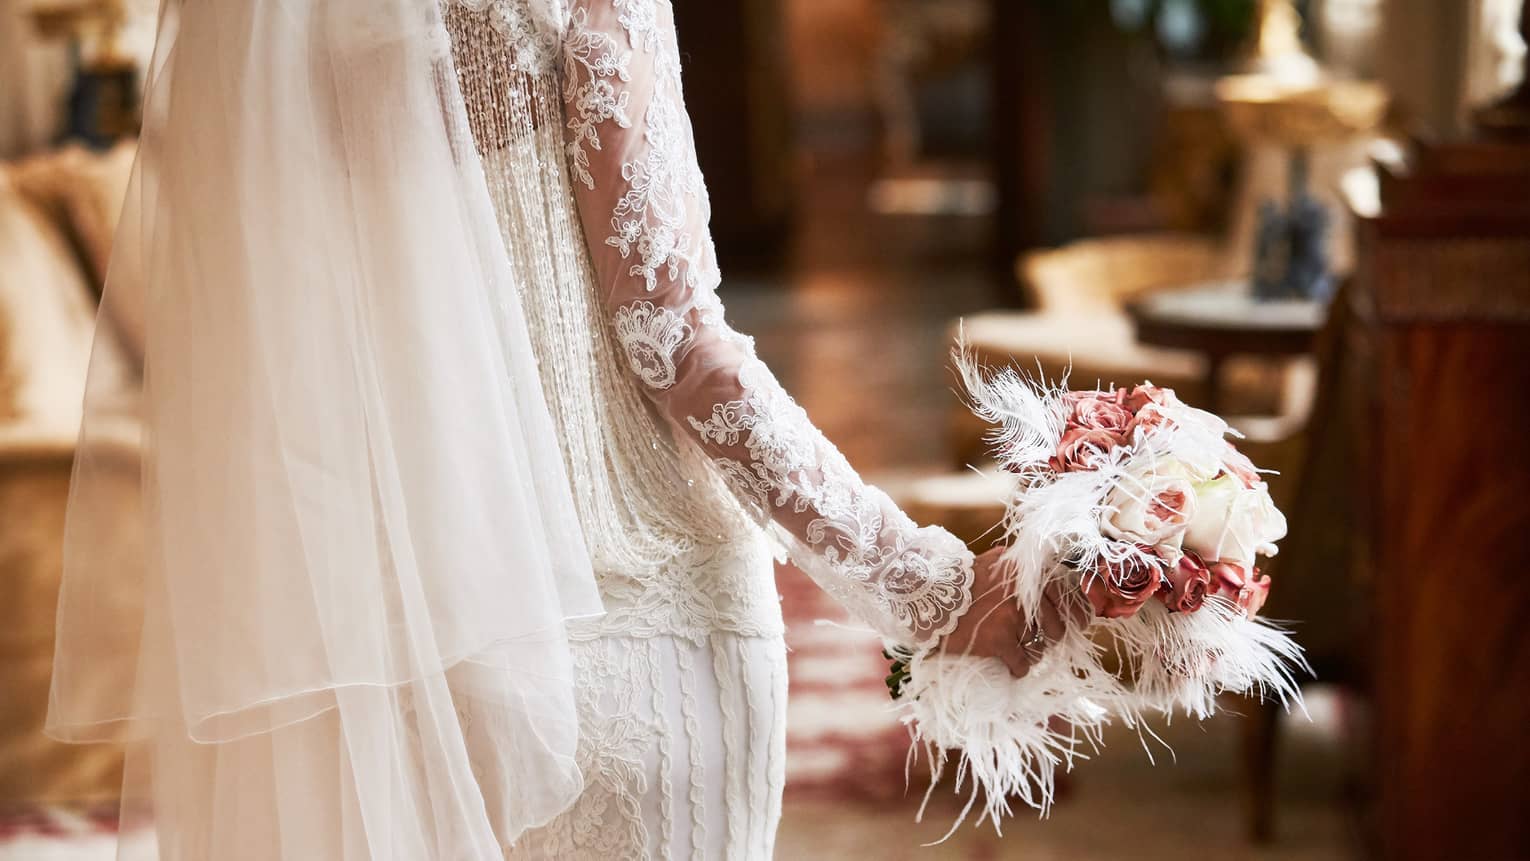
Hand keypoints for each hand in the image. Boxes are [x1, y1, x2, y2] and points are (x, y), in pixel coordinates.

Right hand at [936, 546, 1088, 678]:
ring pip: (1039, 648)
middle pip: (1056, 627)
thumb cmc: (958, 578)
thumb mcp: (993, 562)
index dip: (1076, 613)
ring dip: (1032, 654)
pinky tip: (1010, 666)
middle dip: (1050, 638)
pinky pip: (1021, 663)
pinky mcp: (999, 640)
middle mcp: (1026, 594)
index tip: (1076, 623)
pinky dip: (1017, 668)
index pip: (1067, 597)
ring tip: (1021, 653)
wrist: (927, 593)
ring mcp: (1013, 618)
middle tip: (1039, 641)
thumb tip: (1039, 569)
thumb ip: (1017, 566)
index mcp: (1028, 573)